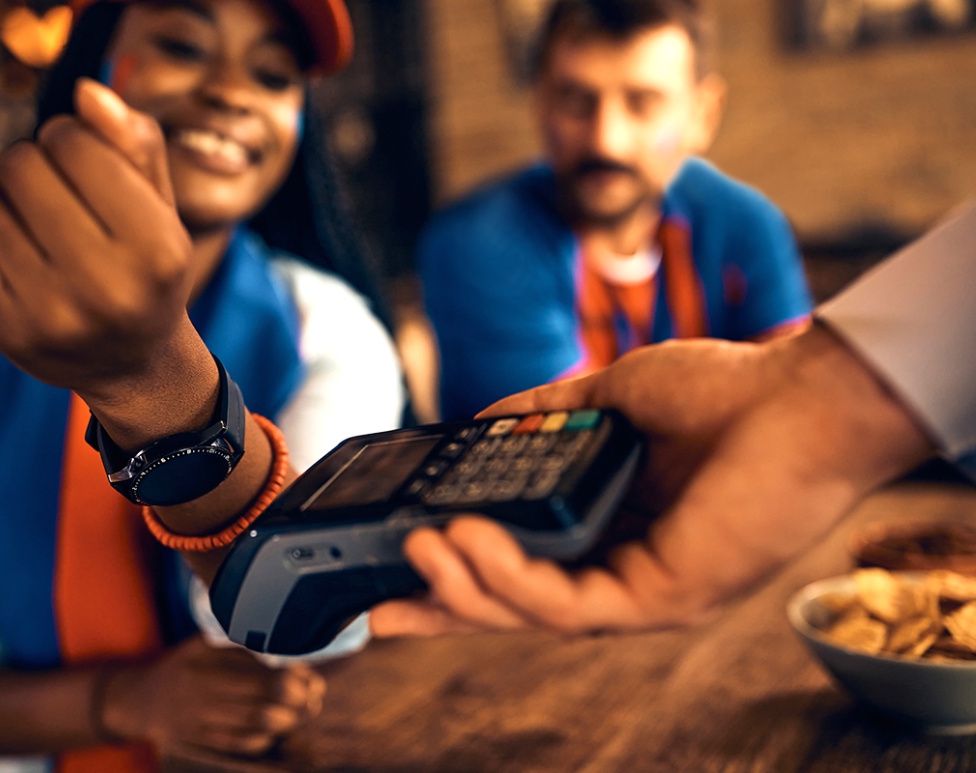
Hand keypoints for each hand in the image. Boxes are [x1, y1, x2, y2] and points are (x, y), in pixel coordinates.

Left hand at [0, 78, 197, 403]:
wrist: (136, 365)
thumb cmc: (147, 269)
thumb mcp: (161, 206)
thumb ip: (133, 143)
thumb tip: (85, 93)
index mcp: (157, 250)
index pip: (75, 144)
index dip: (69, 137)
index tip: (81, 158)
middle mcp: (108, 287)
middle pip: (22, 166)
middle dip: (32, 162)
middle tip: (54, 191)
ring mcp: (52, 315)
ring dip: (7, 199)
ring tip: (40, 228)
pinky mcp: (6, 331)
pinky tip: (16, 254)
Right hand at [101, 636, 324, 758]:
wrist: (141, 699)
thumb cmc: (184, 665)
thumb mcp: (206, 644)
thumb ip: (242, 649)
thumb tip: (289, 660)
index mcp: (208, 663)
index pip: (265, 675)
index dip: (296, 681)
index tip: (310, 679)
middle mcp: (204, 693)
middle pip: (265, 705)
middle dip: (298, 703)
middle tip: (313, 697)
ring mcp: (203, 721)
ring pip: (258, 727)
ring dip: (288, 721)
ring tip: (301, 712)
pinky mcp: (203, 741)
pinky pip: (243, 744)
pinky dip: (266, 737)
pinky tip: (275, 727)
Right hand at [369, 325, 934, 636]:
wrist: (799, 395)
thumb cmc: (722, 394)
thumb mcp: (605, 402)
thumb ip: (542, 418)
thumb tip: (481, 424)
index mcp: (607, 527)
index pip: (520, 564)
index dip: (457, 572)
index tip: (397, 564)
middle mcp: (620, 569)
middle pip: (512, 605)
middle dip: (441, 609)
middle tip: (374, 607)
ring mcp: (640, 591)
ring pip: (530, 614)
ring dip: (464, 589)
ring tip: (415, 552)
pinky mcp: (660, 598)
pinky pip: (567, 605)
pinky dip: (510, 578)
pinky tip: (470, 541)